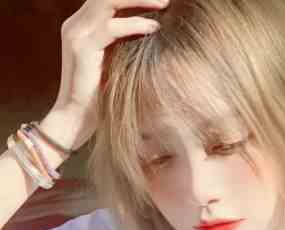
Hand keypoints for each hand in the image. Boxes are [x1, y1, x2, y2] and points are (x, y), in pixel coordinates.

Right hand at [49, 0, 167, 150]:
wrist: (76, 118)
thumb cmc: (99, 96)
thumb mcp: (113, 63)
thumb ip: (123, 44)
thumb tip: (152, 31)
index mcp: (82, 27)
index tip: (159, 1)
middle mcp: (76, 26)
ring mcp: (76, 35)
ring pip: (108, 2)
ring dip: (139, 0)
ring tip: (165, 5)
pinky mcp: (81, 48)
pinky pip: (111, 28)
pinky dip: (135, 25)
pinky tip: (153, 28)